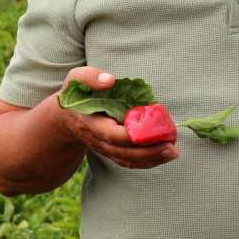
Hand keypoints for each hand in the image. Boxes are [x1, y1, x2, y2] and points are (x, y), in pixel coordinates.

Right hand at [54, 67, 179, 168]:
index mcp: (89, 123)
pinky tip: (165, 155)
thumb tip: (110, 80)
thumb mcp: (76, 79)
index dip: (129, 136)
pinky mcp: (111, 151)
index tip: (149, 132)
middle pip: (122, 152)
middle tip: (171, 146)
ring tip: (173, 152)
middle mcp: (97, 140)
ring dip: (152, 159)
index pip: (110, 134)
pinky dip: (148, 161)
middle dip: (148, 152)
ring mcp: (104, 148)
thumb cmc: (75, 93)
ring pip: (127, 160)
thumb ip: (90, 77)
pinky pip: (129, 161)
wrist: (65, 117)